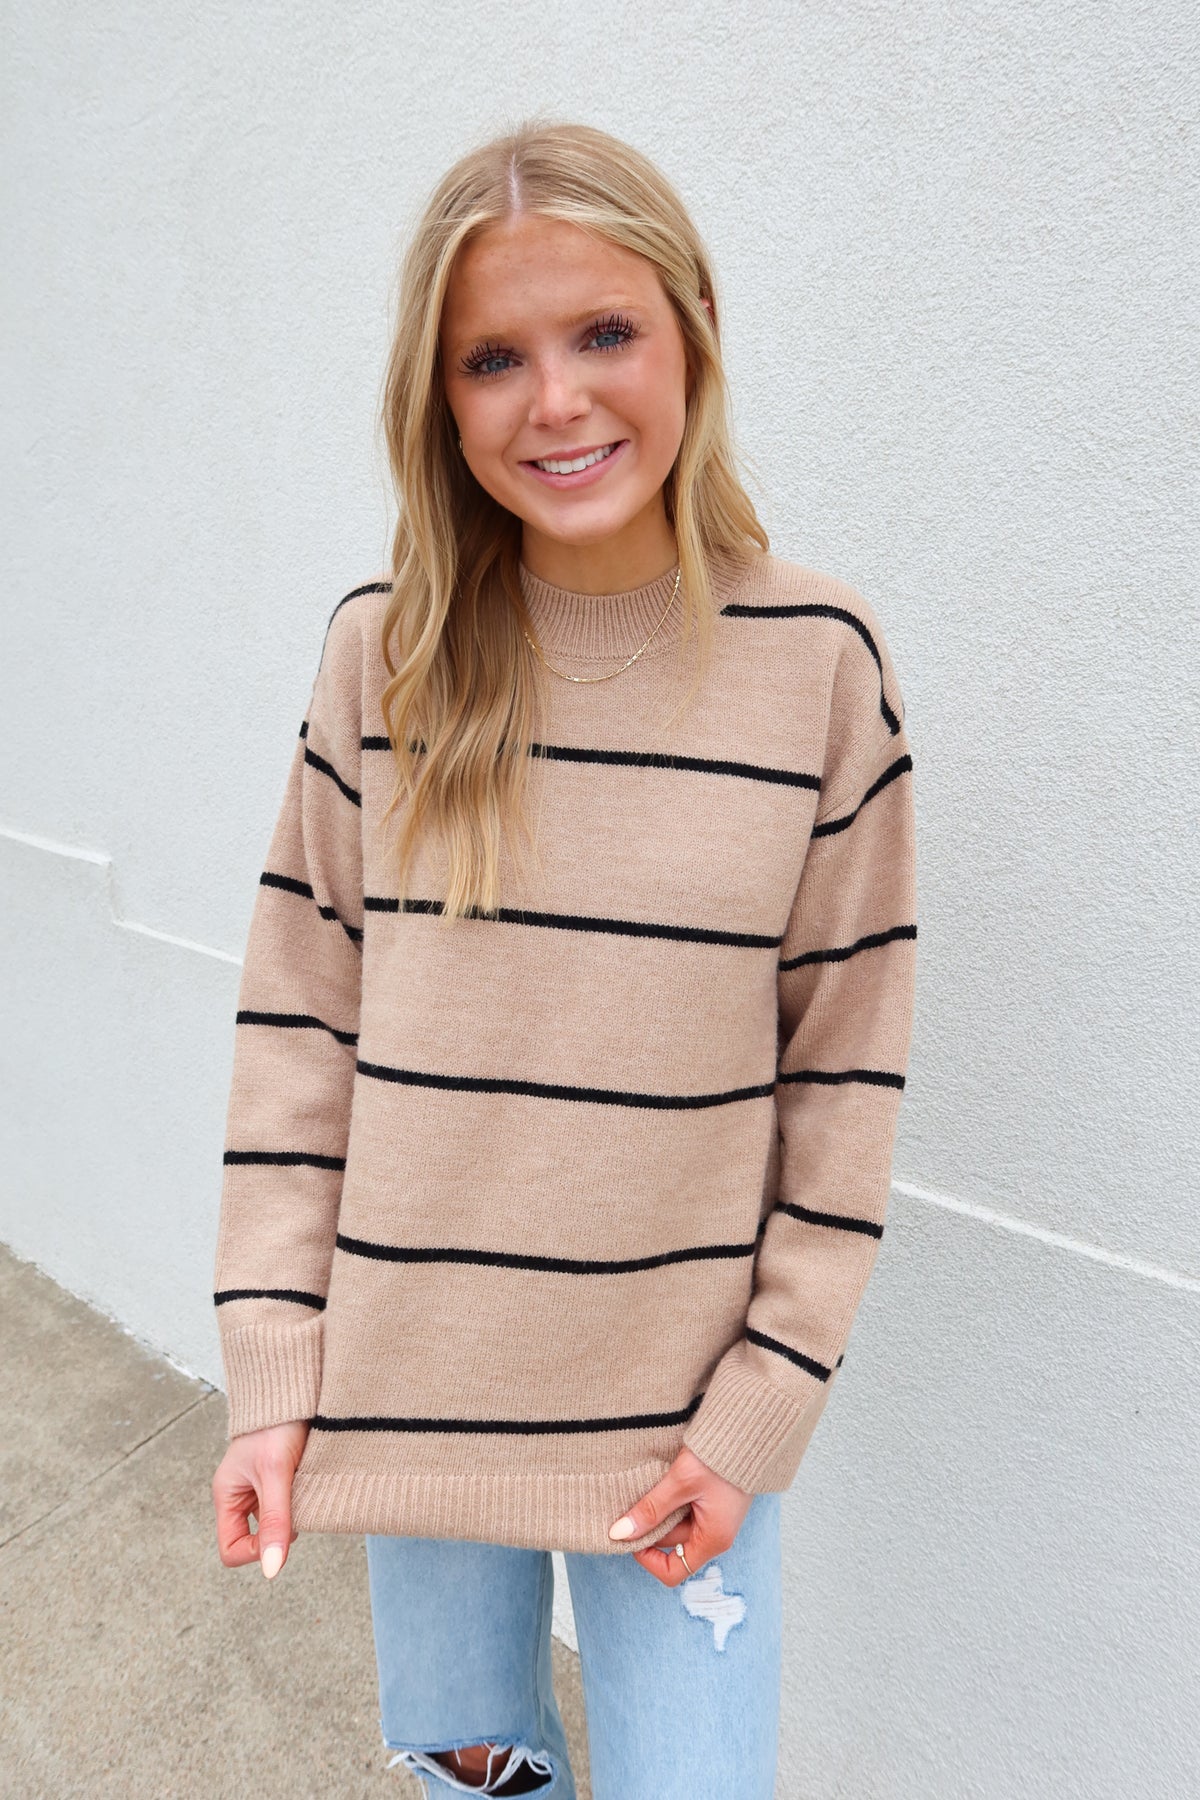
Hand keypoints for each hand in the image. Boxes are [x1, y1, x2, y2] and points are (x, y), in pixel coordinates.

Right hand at [212, 1418, 309, 1578]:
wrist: (293, 1386)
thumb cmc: (276, 1425)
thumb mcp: (275, 1474)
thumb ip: (275, 1521)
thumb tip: (272, 1571)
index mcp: (227, 1496)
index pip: (232, 1550)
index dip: (257, 1552)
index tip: (281, 1532)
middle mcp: (241, 1495)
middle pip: (258, 1538)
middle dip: (280, 1530)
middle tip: (296, 1500)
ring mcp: (261, 1487)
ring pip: (278, 1522)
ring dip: (294, 1512)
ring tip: (304, 1483)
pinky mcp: (281, 1476)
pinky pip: (290, 1503)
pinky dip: (302, 1499)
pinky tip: (310, 1480)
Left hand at [608, 1445, 752, 1586]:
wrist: (748, 1430)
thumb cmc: (721, 1458)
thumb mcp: (681, 1483)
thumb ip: (651, 1509)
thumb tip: (619, 1533)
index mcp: (713, 1539)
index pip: (674, 1571)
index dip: (648, 1560)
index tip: (633, 1534)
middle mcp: (715, 1534)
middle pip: (671, 1545)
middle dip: (651, 1526)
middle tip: (638, 1499)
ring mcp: (714, 1518)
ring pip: (675, 1525)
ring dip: (659, 1510)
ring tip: (654, 1484)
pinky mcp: (713, 1502)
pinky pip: (683, 1510)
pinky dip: (670, 1500)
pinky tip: (665, 1480)